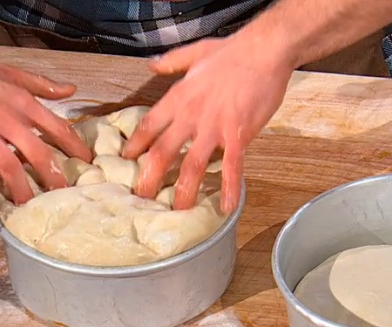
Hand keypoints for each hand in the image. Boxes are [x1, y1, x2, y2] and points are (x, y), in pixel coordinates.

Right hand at [0, 45, 92, 221]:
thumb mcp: (12, 73)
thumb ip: (43, 84)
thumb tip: (72, 90)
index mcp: (22, 103)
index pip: (56, 127)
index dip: (75, 147)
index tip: (89, 164)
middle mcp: (6, 120)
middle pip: (37, 152)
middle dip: (54, 177)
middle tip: (67, 197)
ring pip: (8, 166)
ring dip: (21, 190)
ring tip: (29, 208)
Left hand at [121, 36, 292, 212]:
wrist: (264, 50)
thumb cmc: (233, 51)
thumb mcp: (195, 51)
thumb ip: (172, 61)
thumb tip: (153, 64)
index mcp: (179, 97)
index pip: (149, 126)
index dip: (136, 146)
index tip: (127, 161)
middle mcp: (190, 116)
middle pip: (162, 152)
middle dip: (149, 179)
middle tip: (141, 199)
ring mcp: (214, 128)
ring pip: (191, 166)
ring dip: (183, 192)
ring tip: (177, 211)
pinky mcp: (238, 135)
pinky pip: (231, 167)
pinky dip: (229, 188)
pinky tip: (227, 206)